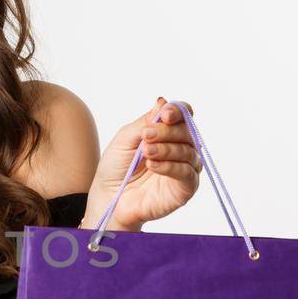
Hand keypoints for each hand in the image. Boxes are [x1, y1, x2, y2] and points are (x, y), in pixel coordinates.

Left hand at [79, 97, 201, 231]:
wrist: (109, 196)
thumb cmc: (117, 167)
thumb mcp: (126, 138)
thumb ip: (146, 122)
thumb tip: (163, 102)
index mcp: (169, 133)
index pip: (184, 115)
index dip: (178, 111)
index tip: (165, 114)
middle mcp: (181, 148)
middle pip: (187, 132)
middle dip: (167, 131)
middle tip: (146, 136)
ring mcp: (185, 168)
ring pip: (188, 151)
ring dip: (166, 148)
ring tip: (145, 152)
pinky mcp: (185, 189)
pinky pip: (187, 173)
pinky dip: (170, 166)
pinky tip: (152, 165)